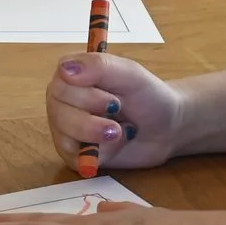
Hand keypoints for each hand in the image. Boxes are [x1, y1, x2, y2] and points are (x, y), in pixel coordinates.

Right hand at [46, 52, 183, 172]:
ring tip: (121, 131)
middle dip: (92, 119)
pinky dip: (101, 153)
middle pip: (58, 113)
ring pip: (64, 137)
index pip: (59, 85)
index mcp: (70, 77)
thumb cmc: (148, 95)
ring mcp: (66, 129)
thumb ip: (99, 66)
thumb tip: (65, 69)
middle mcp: (62, 102)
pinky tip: (116, 144)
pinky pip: (75, 158)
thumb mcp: (130, 74)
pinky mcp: (74, 154)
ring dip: (97, 136)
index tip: (112, 98)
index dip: (84, 96)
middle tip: (118, 113)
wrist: (167, 128)